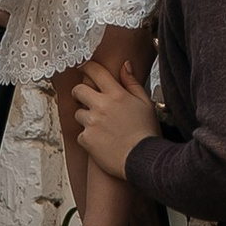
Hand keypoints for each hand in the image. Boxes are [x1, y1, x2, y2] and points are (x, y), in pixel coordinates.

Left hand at [70, 57, 159, 176]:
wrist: (143, 159)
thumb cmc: (146, 133)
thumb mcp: (145, 103)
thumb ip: (132, 83)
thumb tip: (124, 66)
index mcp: (116, 95)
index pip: (96, 72)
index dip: (87, 67)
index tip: (85, 68)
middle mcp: (101, 106)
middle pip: (78, 90)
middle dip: (79, 93)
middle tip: (85, 98)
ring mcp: (91, 123)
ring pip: (78, 114)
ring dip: (86, 118)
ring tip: (101, 127)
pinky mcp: (86, 139)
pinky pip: (81, 134)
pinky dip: (88, 138)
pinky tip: (102, 141)